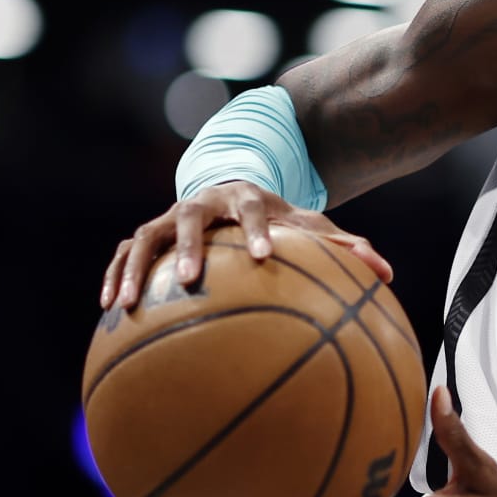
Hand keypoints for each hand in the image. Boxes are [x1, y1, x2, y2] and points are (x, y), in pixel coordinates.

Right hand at [99, 180, 391, 309]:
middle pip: (190, 217)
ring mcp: (171, 216)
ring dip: (133, 267)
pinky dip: (114, 273)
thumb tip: (388, 273)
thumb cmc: (278, 219)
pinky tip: (108, 306)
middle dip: (188, 247)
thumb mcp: (310, 225)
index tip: (264, 258)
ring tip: (124, 303)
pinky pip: (123, 252)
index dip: (257, 231)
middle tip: (189, 280)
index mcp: (246, 197)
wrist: (234, 190)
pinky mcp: (149, 233)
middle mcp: (204, 202)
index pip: (253, 210)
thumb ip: (346, 247)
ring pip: (144, 236)